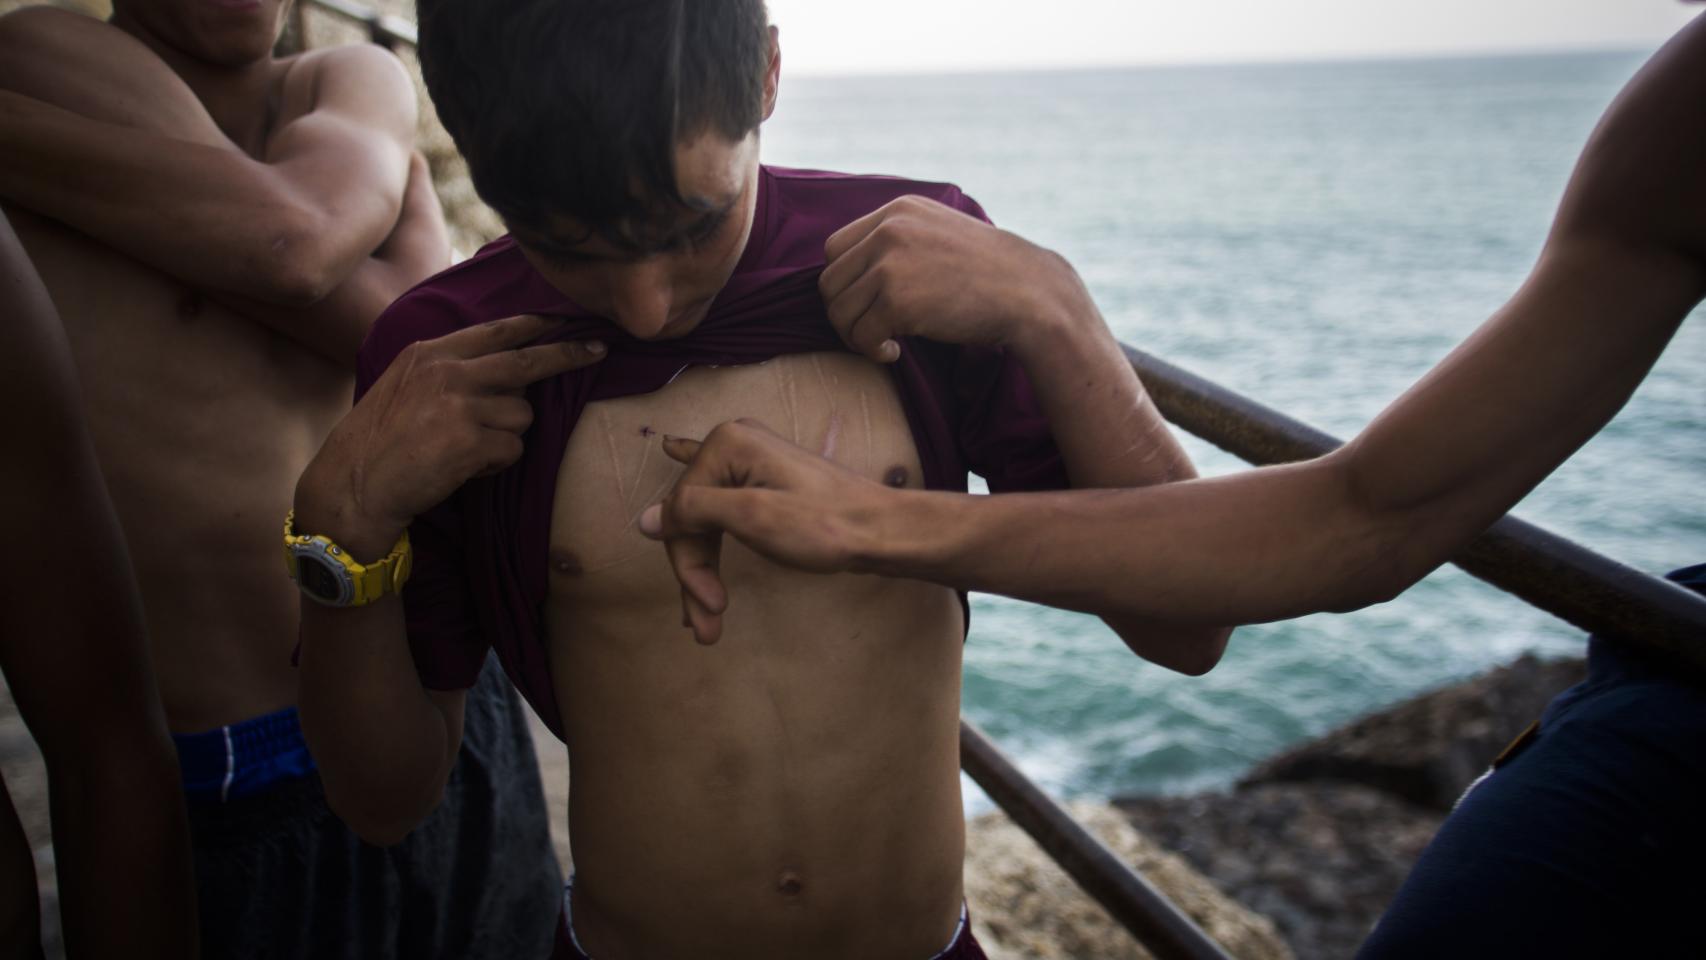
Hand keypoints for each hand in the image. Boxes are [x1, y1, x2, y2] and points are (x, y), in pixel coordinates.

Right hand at [295, 314, 605, 557]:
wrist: (356, 483)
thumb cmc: (380, 439)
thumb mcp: (405, 383)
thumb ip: (448, 368)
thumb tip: (504, 365)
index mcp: (432, 353)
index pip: (496, 331)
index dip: (535, 325)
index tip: (564, 321)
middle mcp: (449, 372)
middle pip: (526, 361)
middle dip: (566, 354)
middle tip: (598, 349)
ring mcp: (460, 405)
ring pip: (522, 414)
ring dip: (506, 435)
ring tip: (468, 448)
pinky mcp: (470, 441)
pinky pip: (512, 448)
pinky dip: (496, 462)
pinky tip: (465, 466)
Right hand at [637, 419, 903, 644]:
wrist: (883, 531)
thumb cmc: (826, 524)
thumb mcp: (754, 517)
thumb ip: (696, 512)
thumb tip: (644, 520)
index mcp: (727, 444)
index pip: (680, 511)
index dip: (688, 564)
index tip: (708, 608)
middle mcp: (735, 444)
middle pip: (692, 517)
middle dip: (695, 572)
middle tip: (705, 625)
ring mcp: (752, 461)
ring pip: (708, 520)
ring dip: (704, 567)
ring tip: (707, 618)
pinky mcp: (766, 479)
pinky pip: (722, 505)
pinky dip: (704, 516)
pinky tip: (674, 449)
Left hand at [819, 194, 1090, 361]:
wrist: (1030, 294)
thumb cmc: (989, 275)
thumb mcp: (940, 234)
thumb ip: (900, 240)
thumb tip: (856, 274)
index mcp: (898, 210)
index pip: (836, 248)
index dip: (846, 283)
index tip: (869, 304)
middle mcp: (889, 229)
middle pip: (830, 281)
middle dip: (846, 313)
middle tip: (872, 331)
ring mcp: (891, 263)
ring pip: (839, 310)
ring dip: (856, 335)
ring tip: (886, 343)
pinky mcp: (897, 299)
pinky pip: (860, 334)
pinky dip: (871, 351)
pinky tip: (895, 352)